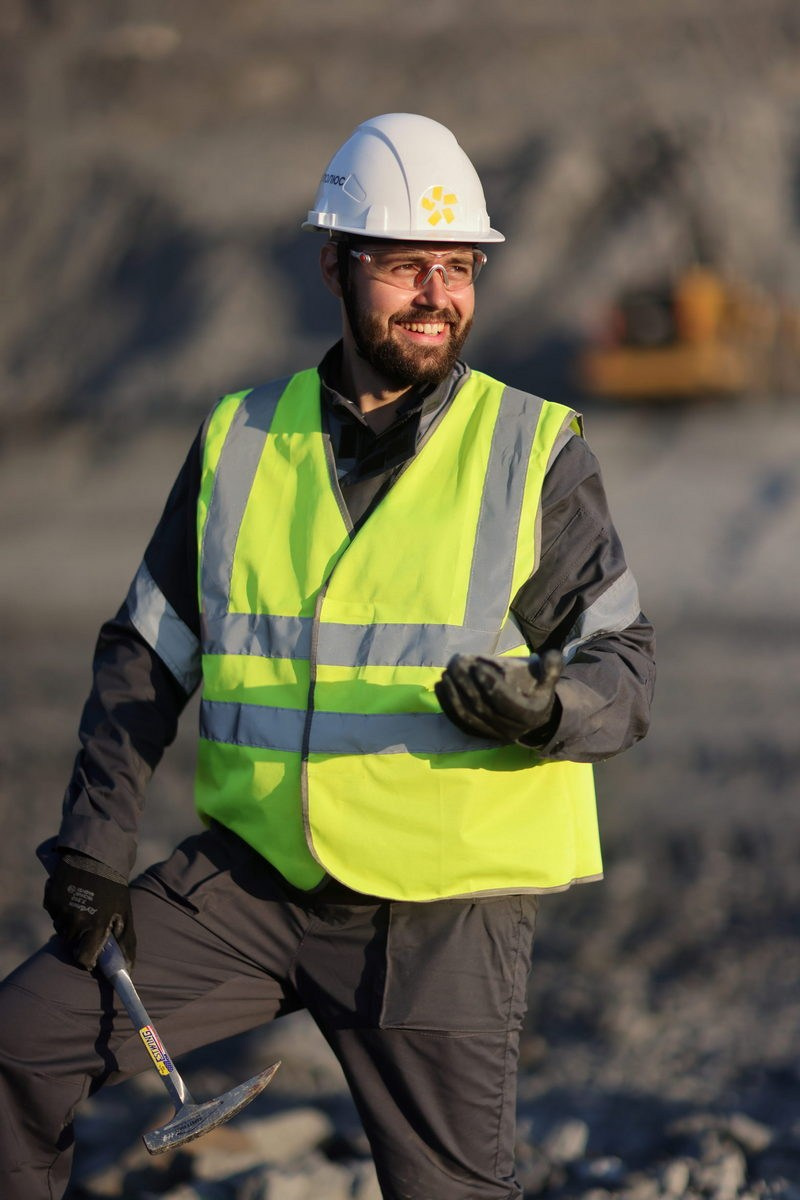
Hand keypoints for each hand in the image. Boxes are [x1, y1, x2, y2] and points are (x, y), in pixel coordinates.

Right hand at [43, 855, 135, 969]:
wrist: (96, 857)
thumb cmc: (114, 889)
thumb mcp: (125, 915)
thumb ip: (126, 944)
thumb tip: (128, 970)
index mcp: (95, 926)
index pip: (82, 959)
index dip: (87, 958)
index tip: (92, 954)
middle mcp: (75, 921)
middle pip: (71, 945)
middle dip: (80, 938)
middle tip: (92, 921)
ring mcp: (60, 910)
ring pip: (61, 930)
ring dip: (71, 924)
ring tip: (85, 905)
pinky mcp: (50, 899)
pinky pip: (53, 914)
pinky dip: (61, 909)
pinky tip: (74, 896)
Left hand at [435, 650, 562, 742]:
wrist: (535, 718)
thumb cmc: (537, 691)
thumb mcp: (548, 679)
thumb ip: (552, 666)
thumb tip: (552, 655)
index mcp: (529, 714)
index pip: (506, 702)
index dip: (491, 684)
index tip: (476, 666)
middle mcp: (511, 728)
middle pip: (483, 707)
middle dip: (466, 684)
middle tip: (455, 663)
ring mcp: (494, 734)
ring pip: (469, 716)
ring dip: (453, 694)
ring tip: (445, 673)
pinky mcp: (481, 735)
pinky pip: (460, 722)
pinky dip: (447, 706)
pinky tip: (439, 687)